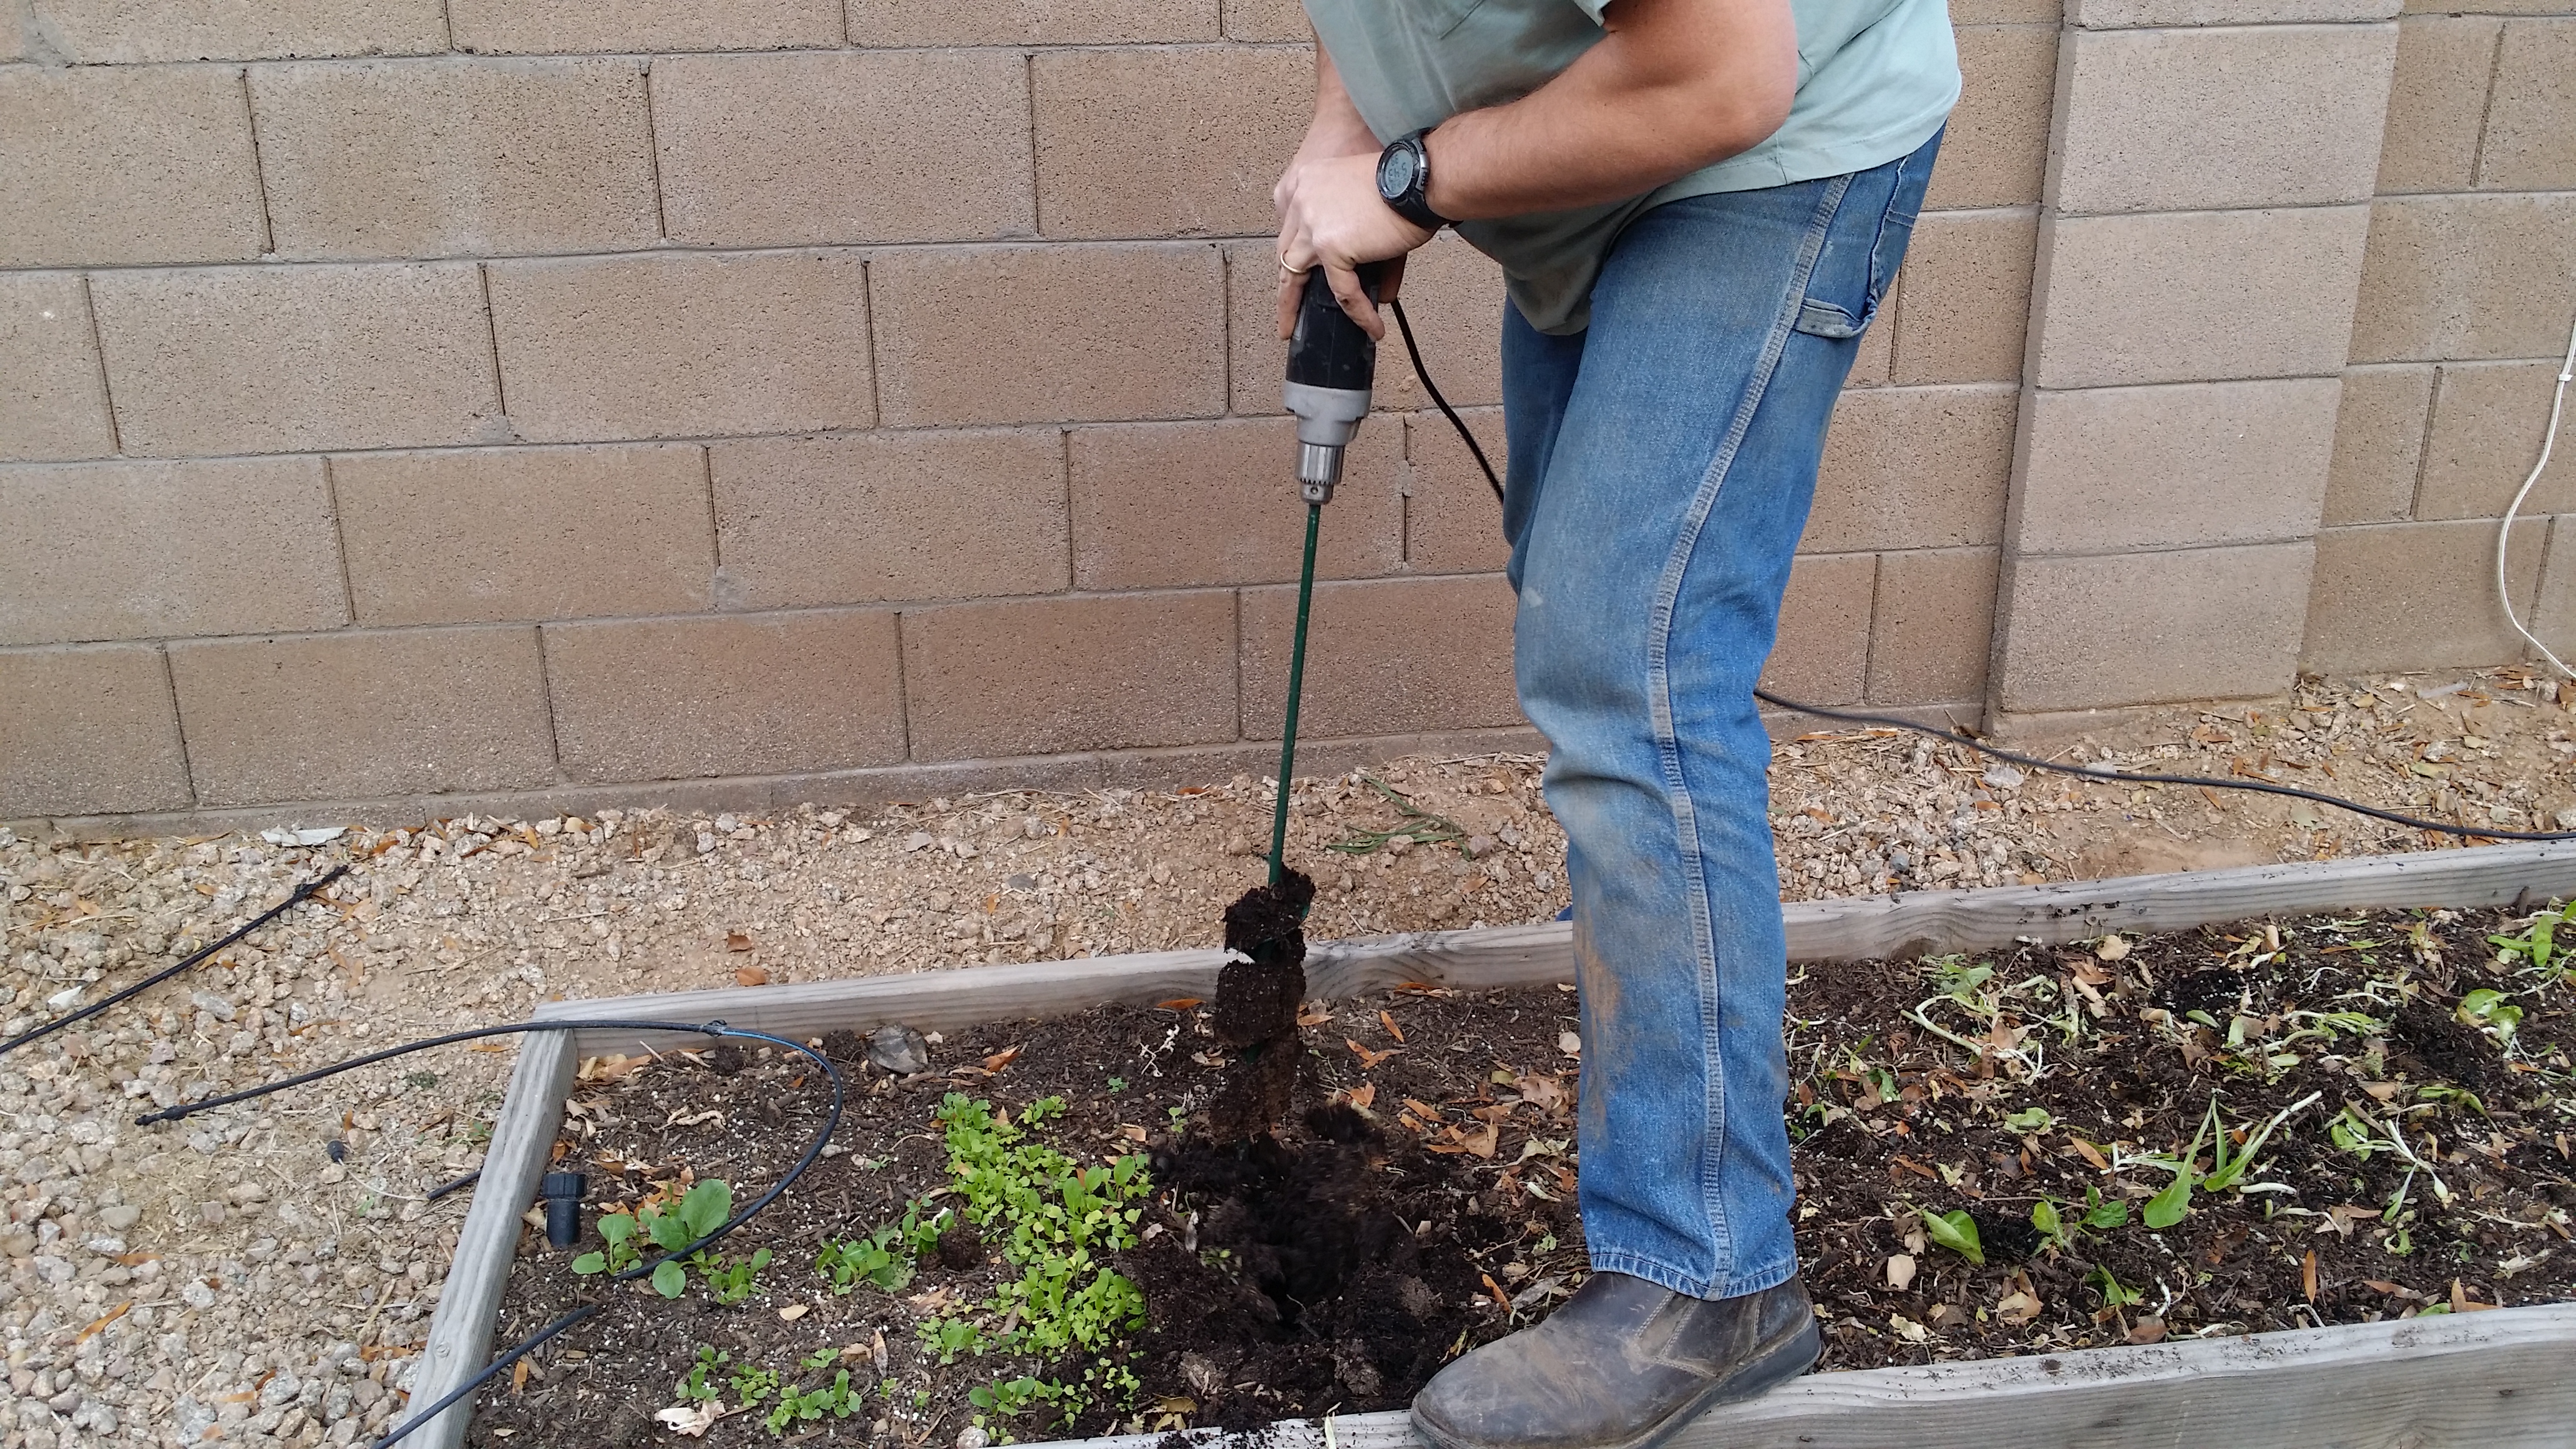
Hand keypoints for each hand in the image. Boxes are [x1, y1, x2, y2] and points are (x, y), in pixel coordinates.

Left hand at [1274, 151, 1431, 340]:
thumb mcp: (1370, 209)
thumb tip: (1379, 293)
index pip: (1290, 228)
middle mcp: (1303, 200)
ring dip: (1294, 307)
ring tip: (1295, 328)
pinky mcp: (1330, 245)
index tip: (1292, 275)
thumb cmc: (1405, 183)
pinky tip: (1372, 326)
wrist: (1420, 178)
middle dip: (1285, 287)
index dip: (1291, 256)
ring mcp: (1313, 223)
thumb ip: (1364, 248)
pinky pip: (1342, 290)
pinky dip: (1359, 312)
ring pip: (1296, 275)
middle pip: (1285, 252)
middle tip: (1286, 312)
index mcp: (1308, 182)